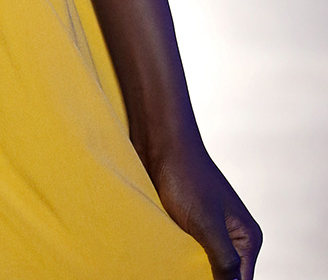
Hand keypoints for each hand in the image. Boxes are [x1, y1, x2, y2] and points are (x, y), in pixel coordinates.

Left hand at [147, 134, 261, 279]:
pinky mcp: (187, 223)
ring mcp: (208, 230)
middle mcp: (231, 237)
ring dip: (187, 270)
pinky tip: (165, 260)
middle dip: (203, 278)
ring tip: (174, 267)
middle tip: (184, 274)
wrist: (159, 139)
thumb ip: (224, 262)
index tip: (199, 278)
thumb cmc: (185, 175)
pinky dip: (176, 258)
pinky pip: (185, 252)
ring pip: (201, 266)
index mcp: (246, 239)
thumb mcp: (207, 225)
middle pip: (222, 278)